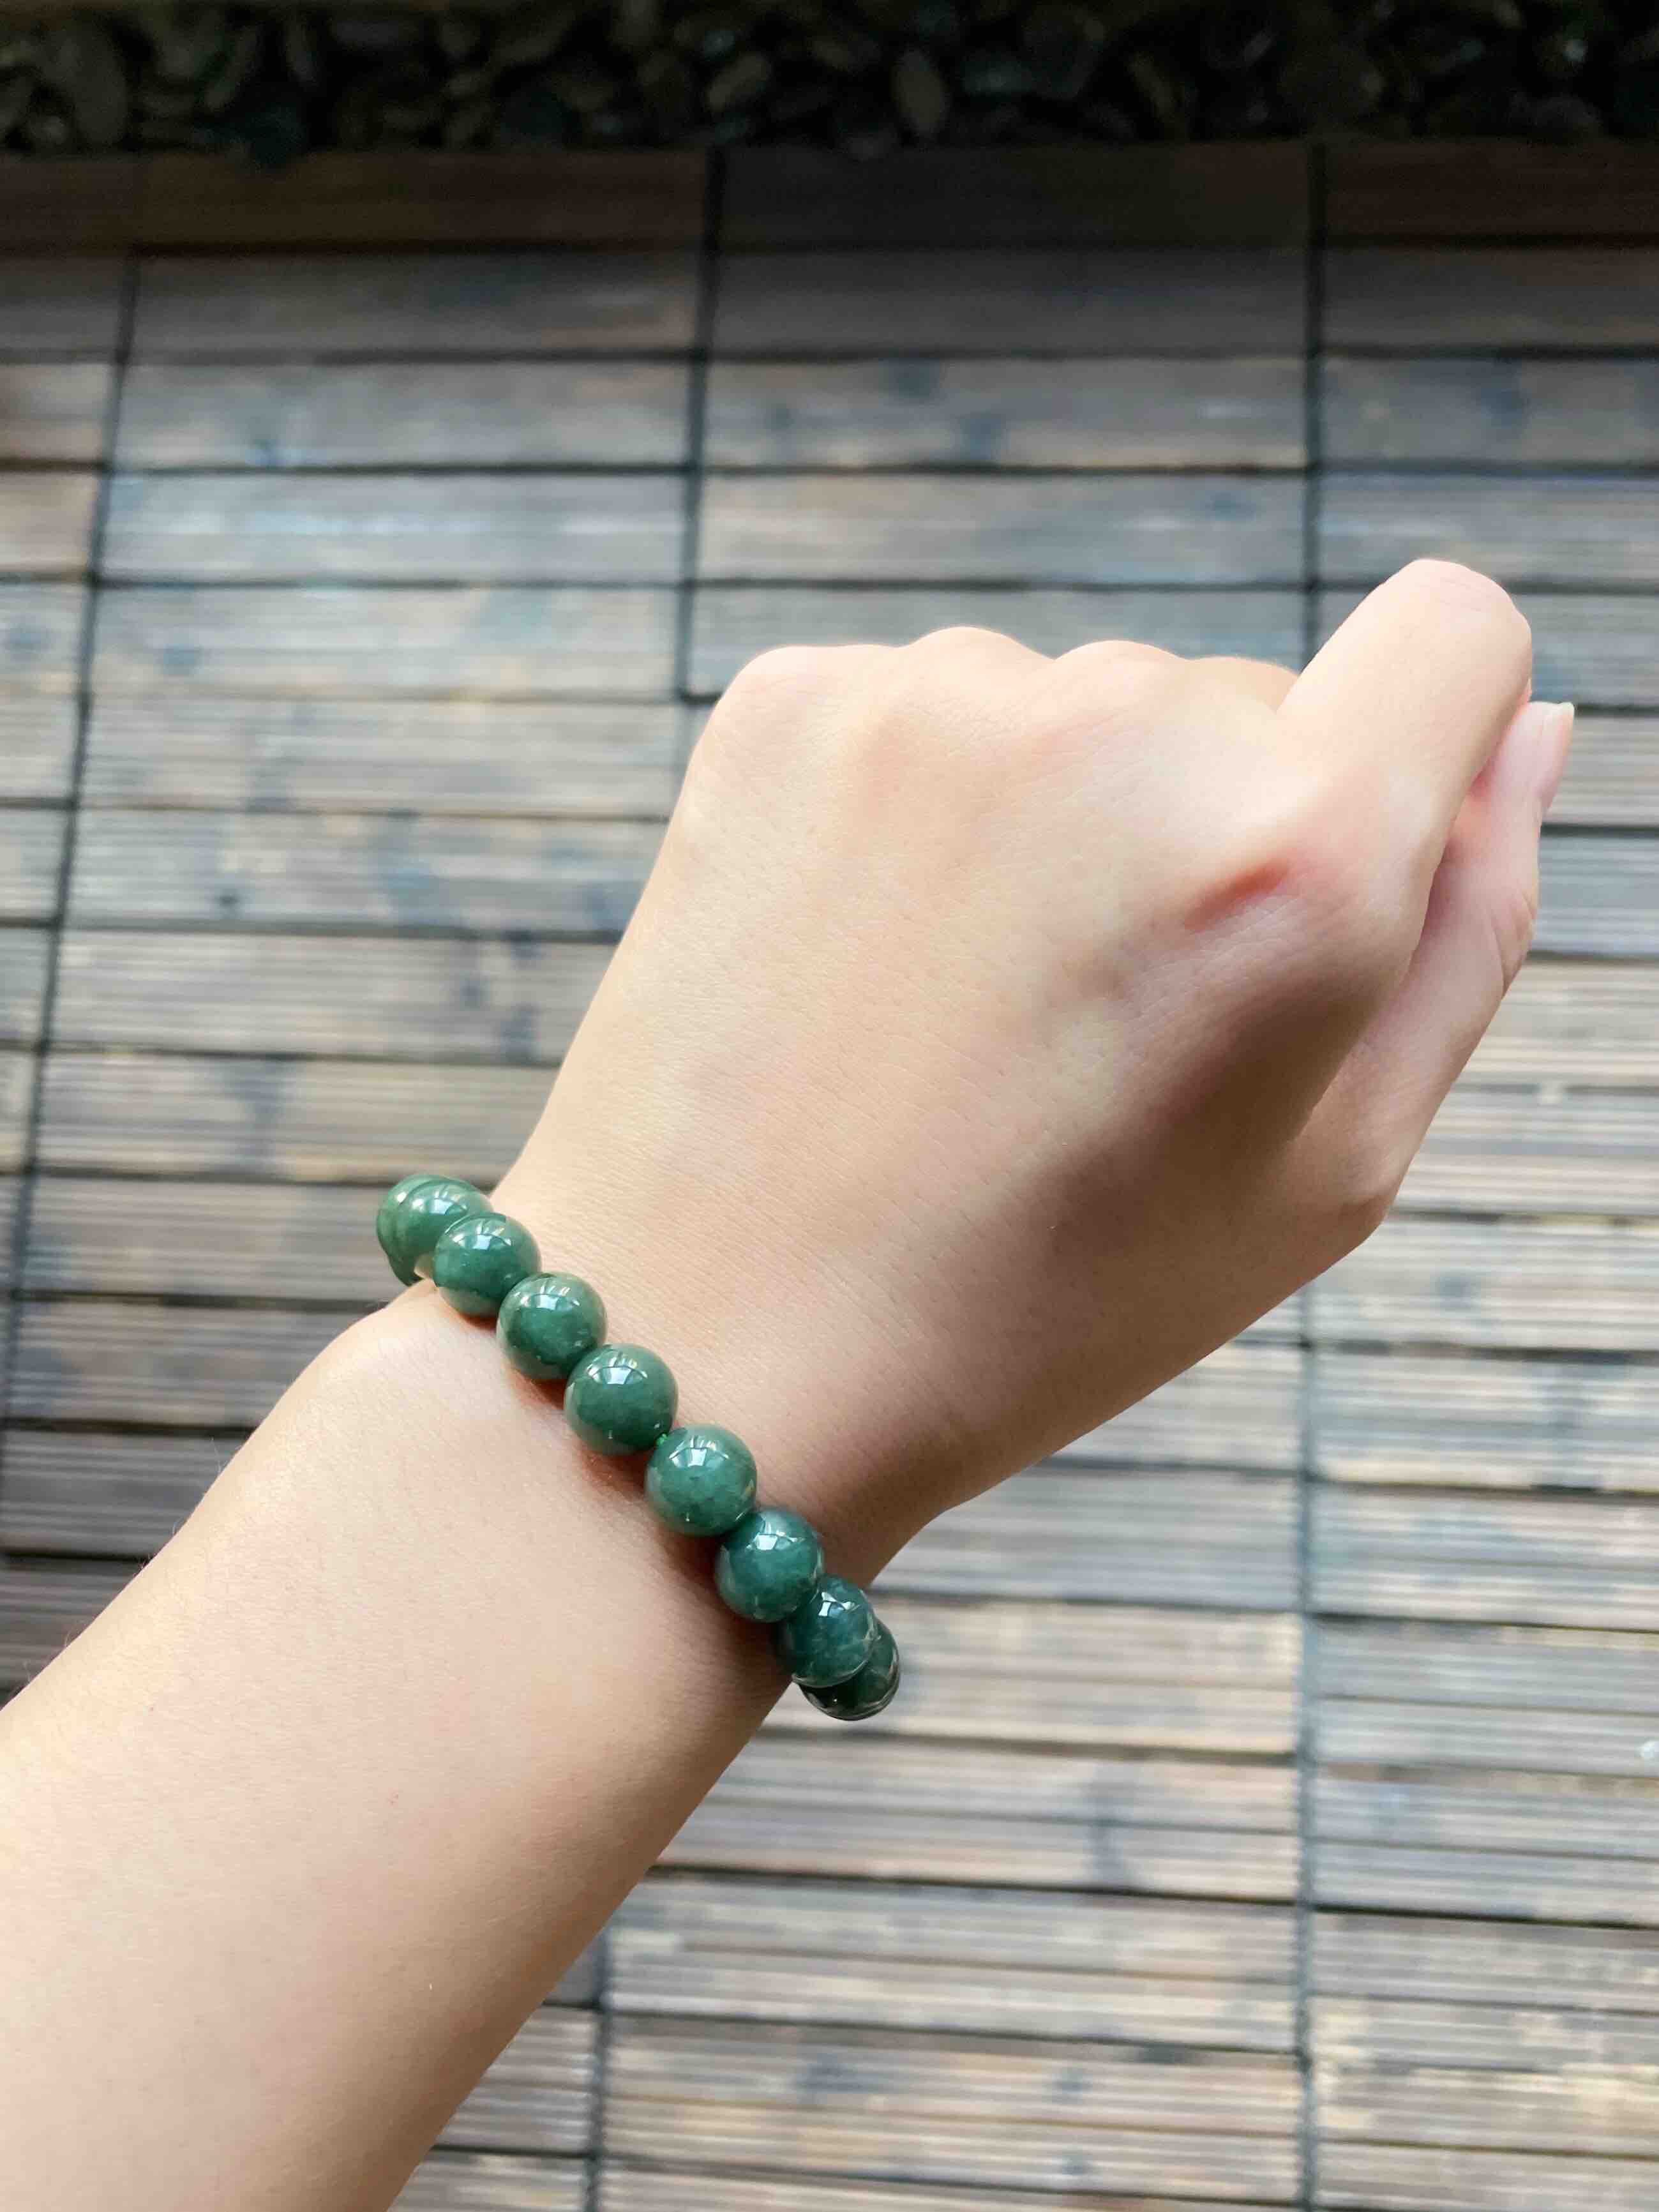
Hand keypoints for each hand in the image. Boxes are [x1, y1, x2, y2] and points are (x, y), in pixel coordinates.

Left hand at [493, 559, 1568, 1571]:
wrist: (716, 1341)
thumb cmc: (1046, 1295)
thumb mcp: (1332, 1170)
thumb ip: (1474, 927)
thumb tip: (1528, 730)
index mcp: (1294, 857)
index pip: (1457, 630)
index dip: (1433, 727)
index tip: (1355, 832)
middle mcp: (1120, 726)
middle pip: (1251, 695)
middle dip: (1216, 829)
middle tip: (1103, 1024)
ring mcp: (935, 699)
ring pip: (1086, 704)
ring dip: (1066, 819)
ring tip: (971, 1008)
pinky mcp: (789, 698)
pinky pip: (939, 710)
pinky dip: (932, 808)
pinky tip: (875, 957)